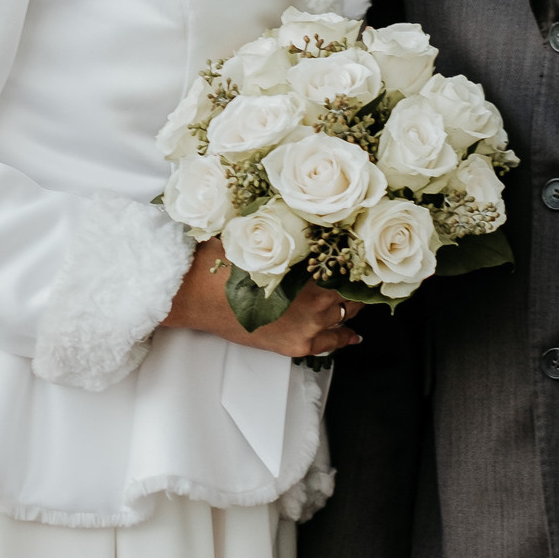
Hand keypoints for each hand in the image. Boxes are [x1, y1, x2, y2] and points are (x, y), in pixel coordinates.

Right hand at [161, 240, 361, 358]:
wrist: (197, 295)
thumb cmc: (224, 264)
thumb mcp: (260, 235)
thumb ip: (287, 229)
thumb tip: (305, 213)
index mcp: (310, 269)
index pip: (348, 263)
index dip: (356, 256)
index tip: (361, 251)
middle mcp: (317, 300)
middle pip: (351, 290)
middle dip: (354, 281)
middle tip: (358, 273)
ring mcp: (309, 326)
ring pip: (345, 314)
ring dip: (349, 305)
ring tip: (356, 299)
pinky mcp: (297, 344)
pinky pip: (332, 342)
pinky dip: (344, 336)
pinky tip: (352, 333)